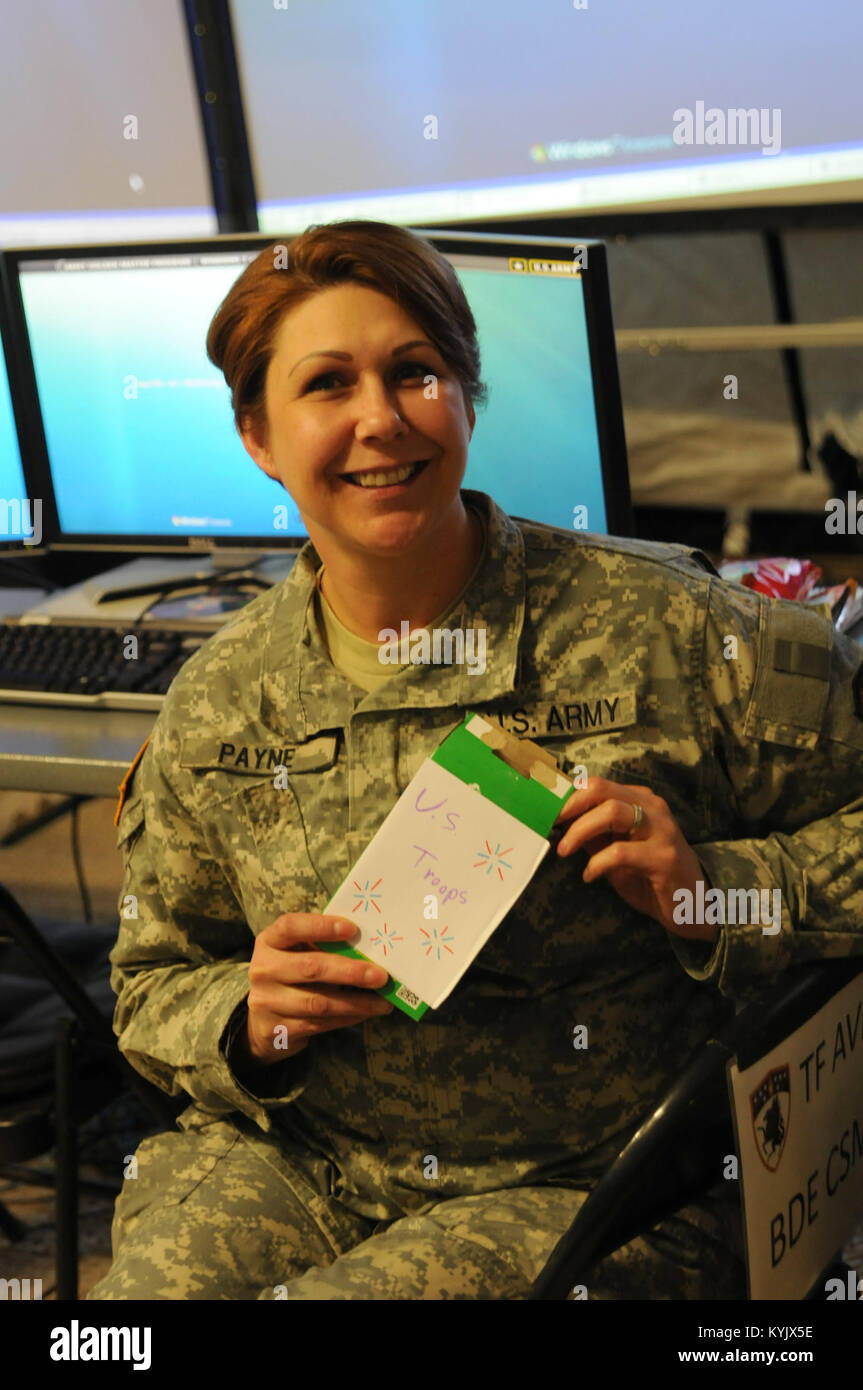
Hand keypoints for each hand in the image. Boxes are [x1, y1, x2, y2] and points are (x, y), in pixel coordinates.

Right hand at [237, 913, 392, 1067]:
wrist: (259, 1021)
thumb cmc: (289, 974)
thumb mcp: (294, 952)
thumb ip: (321, 945)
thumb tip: (367, 945)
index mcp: (269, 942)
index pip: (291, 927)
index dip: (321, 927)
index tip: (352, 929)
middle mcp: (263, 970)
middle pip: (310, 968)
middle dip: (350, 972)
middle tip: (380, 975)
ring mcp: (267, 1002)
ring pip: (318, 1002)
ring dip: (356, 1002)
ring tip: (382, 1001)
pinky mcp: (277, 1030)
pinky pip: (319, 1024)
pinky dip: (347, 1018)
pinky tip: (365, 1012)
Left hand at [553, 777, 716, 941]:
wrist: (693, 906)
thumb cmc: (649, 876)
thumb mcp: (614, 851)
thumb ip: (591, 835)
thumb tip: (555, 822)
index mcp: (639, 800)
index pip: (596, 785)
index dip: (565, 794)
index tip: (541, 809)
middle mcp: (652, 808)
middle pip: (601, 789)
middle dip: (568, 806)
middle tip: (549, 825)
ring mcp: (661, 830)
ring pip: (612, 811)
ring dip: (580, 830)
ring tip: (564, 850)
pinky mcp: (665, 857)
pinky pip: (622, 852)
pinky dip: (598, 863)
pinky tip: (589, 874)